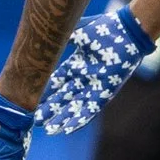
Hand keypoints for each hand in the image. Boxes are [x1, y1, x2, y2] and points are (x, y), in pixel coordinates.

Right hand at [35, 7, 152, 134]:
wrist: (127, 30)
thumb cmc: (105, 28)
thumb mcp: (78, 33)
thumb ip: (63, 38)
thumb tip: (44, 37)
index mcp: (77, 63)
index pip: (57, 81)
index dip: (46, 91)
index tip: (32, 99)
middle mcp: (85, 77)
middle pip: (64, 97)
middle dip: (50, 109)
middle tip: (36, 120)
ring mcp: (95, 86)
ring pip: (75, 106)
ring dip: (62, 119)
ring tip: (49, 130)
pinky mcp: (106, 92)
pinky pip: (91, 109)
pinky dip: (80, 120)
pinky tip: (68, 130)